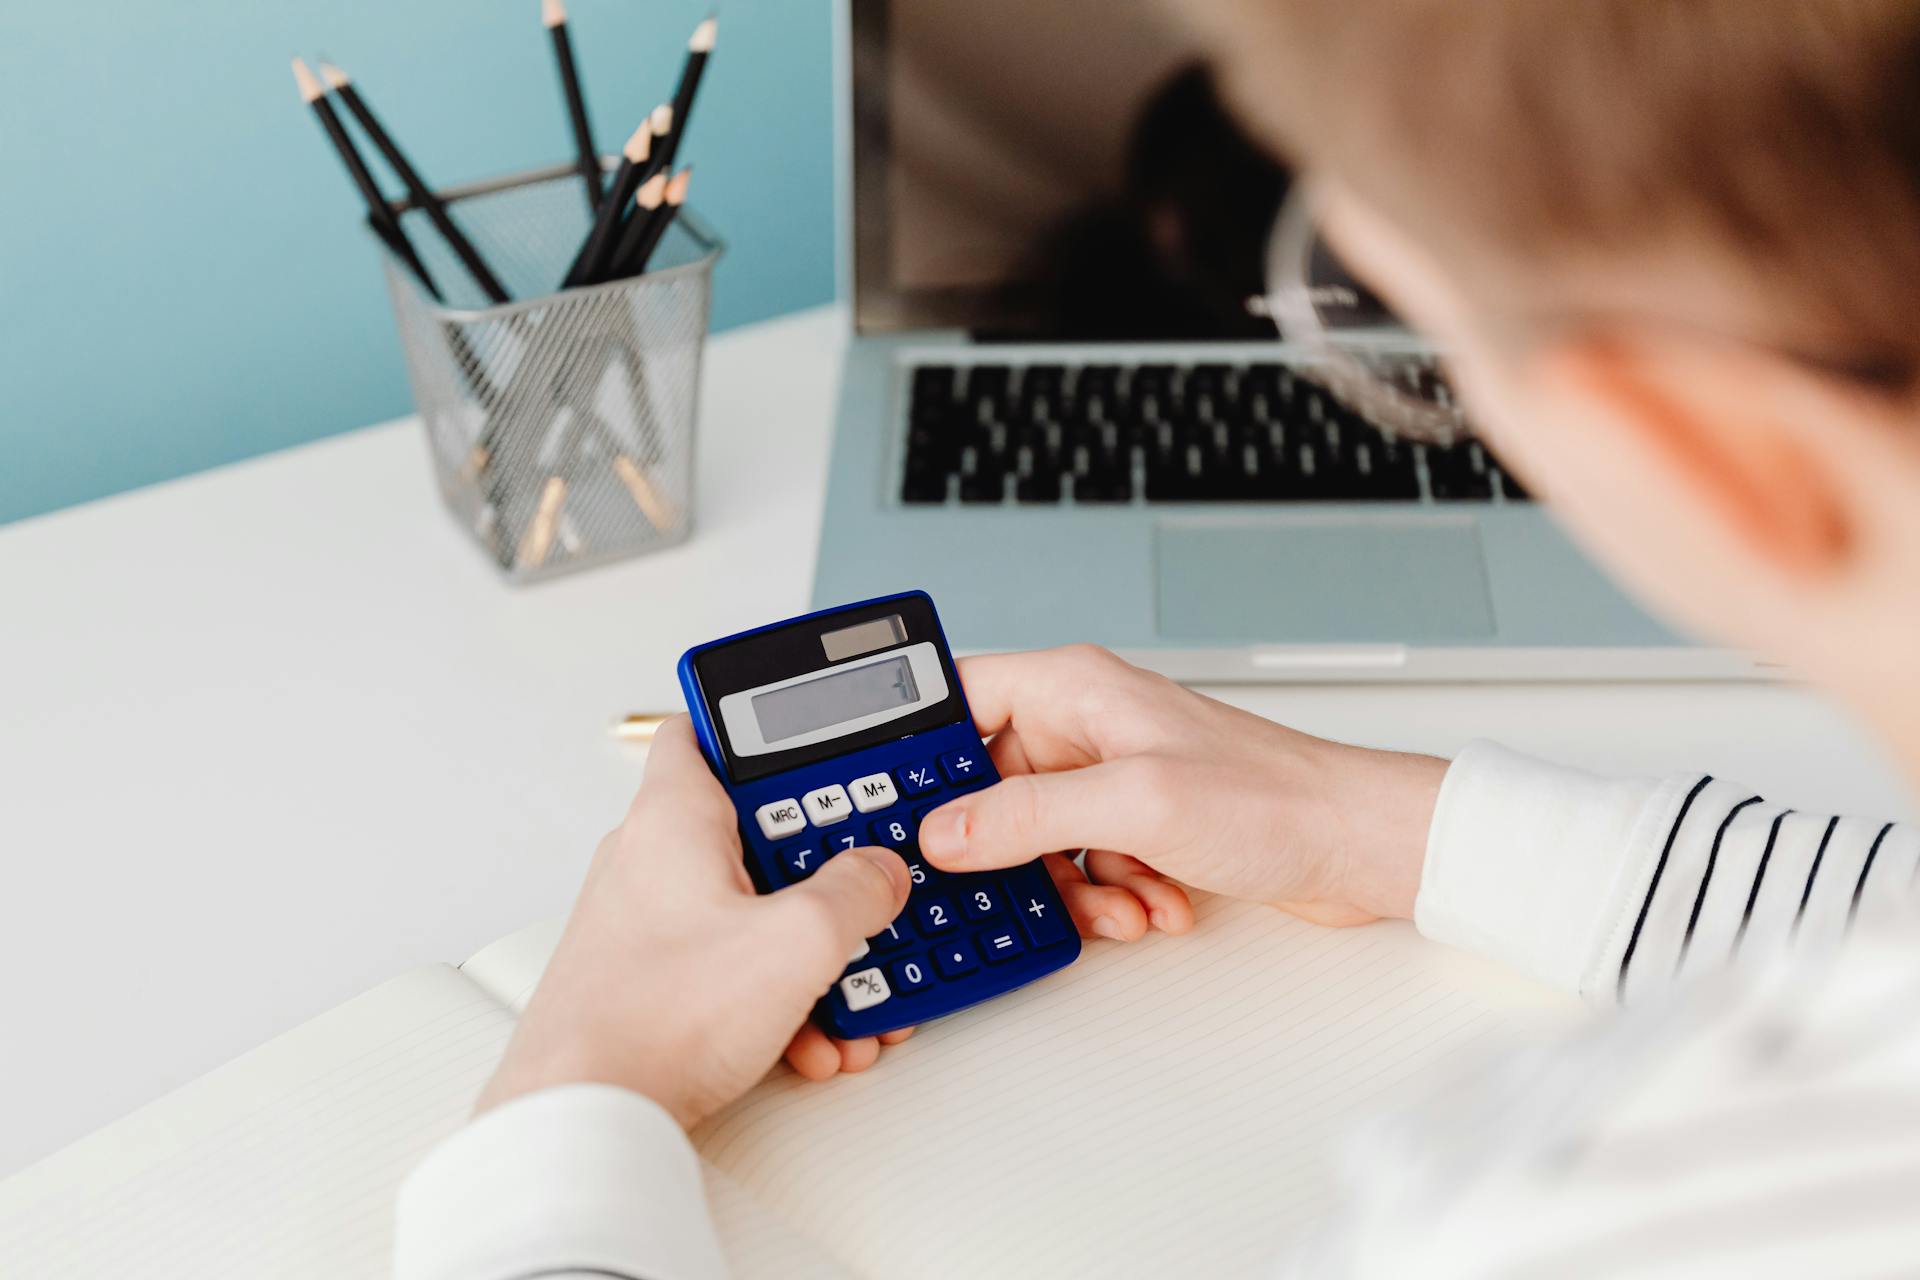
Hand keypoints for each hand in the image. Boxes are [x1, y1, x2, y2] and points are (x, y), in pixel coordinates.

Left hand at [477, 716, 914, 1127]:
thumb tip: (879, 874)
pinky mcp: (649, 983)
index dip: (758, 730)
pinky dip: (774, 998)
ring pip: (748, 913)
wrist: (586, 1118)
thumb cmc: (653, 1021)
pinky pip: (729, 970)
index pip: (703, 729)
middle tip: (858, 890)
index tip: (813, 745)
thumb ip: (855, 892)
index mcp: (673, 817)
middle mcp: (650, 860)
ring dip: (805, 954)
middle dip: (818, 873)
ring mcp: (646, 925)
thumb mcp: (797, 942)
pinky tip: (810, 1040)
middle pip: (753, 833)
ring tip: (845, 992)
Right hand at [918, 646, 1445, 926]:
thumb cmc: (1274, 798)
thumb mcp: (1134, 806)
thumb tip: (947, 832)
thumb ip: (1029, 816)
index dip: (918, 750)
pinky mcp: (1138, 825)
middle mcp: (1085, 726)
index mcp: (1074, 688)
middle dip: (1003, 846)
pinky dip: (1107, 895)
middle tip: (998, 883)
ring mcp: (1112, 778)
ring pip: (1034, 838)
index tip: (893, 805)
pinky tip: (1149, 903)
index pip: (958, 698)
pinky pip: (1082, 864)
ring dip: (1066, 884)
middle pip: (988, 785)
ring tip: (1114, 899)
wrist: (1357, 845)